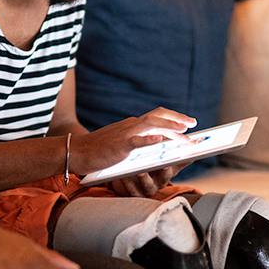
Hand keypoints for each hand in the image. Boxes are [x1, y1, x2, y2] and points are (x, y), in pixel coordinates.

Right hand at [70, 108, 196, 174]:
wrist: (76, 152)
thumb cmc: (98, 150)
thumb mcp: (121, 141)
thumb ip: (137, 140)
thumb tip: (157, 142)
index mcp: (132, 125)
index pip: (156, 116)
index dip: (173, 117)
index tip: (187, 122)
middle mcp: (130, 125)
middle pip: (158, 116)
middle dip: (177, 119)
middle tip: (192, 124)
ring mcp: (125, 134)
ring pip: (151, 125)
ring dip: (169, 128)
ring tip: (184, 133)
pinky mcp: (119, 146)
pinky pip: (135, 140)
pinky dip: (148, 139)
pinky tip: (159, 141)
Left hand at [109, 162, 189, 196]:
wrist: (133, 179)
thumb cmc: (151, 170)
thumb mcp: (165, 165)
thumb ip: (177, 158)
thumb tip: (195, 146)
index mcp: (166, 175)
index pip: (172, 170)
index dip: (173, 165)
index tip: (172, 159)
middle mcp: (158, 183)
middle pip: (164, 179)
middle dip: (163, 172)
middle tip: (162, 165)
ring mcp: (145, 189)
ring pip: (147, 184)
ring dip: (144, 177)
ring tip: (141, 169)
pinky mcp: (133, 192)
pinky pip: (130, 189)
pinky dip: (127, 181)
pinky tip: (124, 173)